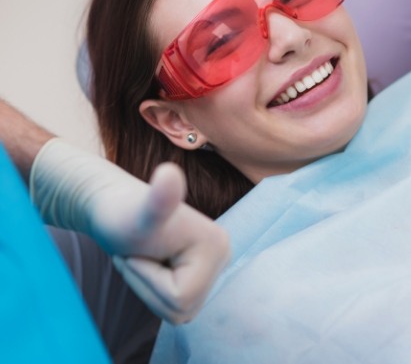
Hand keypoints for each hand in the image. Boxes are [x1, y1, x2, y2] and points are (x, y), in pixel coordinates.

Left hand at [31, 139, 229, 323]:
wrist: (114, 207)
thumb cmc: (122, 213)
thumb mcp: (140, 214)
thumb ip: (159, 199)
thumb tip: (170, 172)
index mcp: (217, 246)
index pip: (180, 298)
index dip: (147, 280)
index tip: (136, 252)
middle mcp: (224, 255)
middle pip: (182, 308)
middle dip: (148, 287)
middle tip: (136, 255)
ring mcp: (215, 266)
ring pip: (179, 311)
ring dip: (149, 289)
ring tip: (142, 258)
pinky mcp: (203, 272)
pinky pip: (178, 305)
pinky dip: (155, 290)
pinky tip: (151, 264)